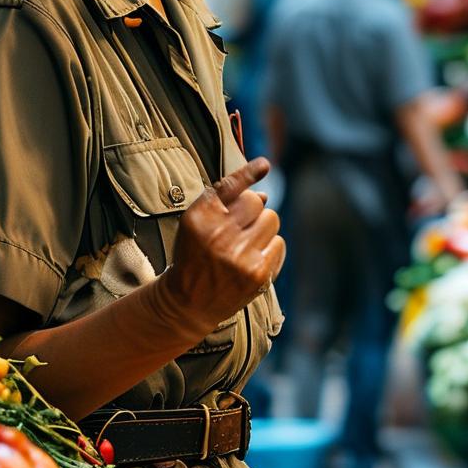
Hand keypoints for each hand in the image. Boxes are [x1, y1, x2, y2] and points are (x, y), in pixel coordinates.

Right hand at [156, 158, 285, 338]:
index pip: (229, 186)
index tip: (264, 165)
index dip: (248, 172)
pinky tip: (253, 259)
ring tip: (246, 244)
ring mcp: (239, 255)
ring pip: (272, 219)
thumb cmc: (194, 256)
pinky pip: (280, 244)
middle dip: (253, 211)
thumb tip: (264, 194)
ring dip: (264, 228)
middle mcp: (217, 234)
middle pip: (256, 202)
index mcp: (199, 217)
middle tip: (240, 229)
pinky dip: (270, 249)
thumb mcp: (195, 224)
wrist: (187, 303)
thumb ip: (224, 204)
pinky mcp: (257, 273)